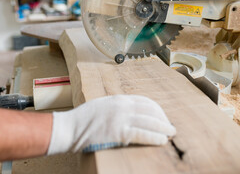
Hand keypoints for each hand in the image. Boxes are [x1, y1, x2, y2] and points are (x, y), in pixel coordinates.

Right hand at [47, 95, 175, 153]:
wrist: (69, 128)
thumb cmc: (83, 119)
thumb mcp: (102, 105)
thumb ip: (117, 107)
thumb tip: (130, 113)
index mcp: (118, 99)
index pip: (145, 101)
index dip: (157, 110)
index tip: (162, 117)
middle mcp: (122, 106)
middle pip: (150, 110)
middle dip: (163, 119)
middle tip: (170, 127)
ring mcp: (121, 118)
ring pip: (150, 121)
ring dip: (164, 128)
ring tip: (171, 133)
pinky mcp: (118, 132)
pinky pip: (142, 134)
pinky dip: (154, 137)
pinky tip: (161, 141)